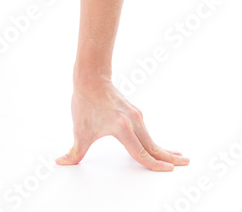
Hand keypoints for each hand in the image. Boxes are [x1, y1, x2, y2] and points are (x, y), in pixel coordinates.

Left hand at [56, 77, 189, 171]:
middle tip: (186, 163)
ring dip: (164, 149)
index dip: (155, 165)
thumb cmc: (85, 102)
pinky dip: (155, 140)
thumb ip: (74, 152)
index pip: (141, 153)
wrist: (90, 77)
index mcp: (122, 128)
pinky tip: (159, 146)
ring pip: (152, 138)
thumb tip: (60, 162)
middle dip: (170, 157)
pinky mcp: (134, 112)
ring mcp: (135, 116)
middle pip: (154, 145)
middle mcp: (133, 122)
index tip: (169, 170)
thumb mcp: (80, 130)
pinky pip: (147, 131)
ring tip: (178, 157)